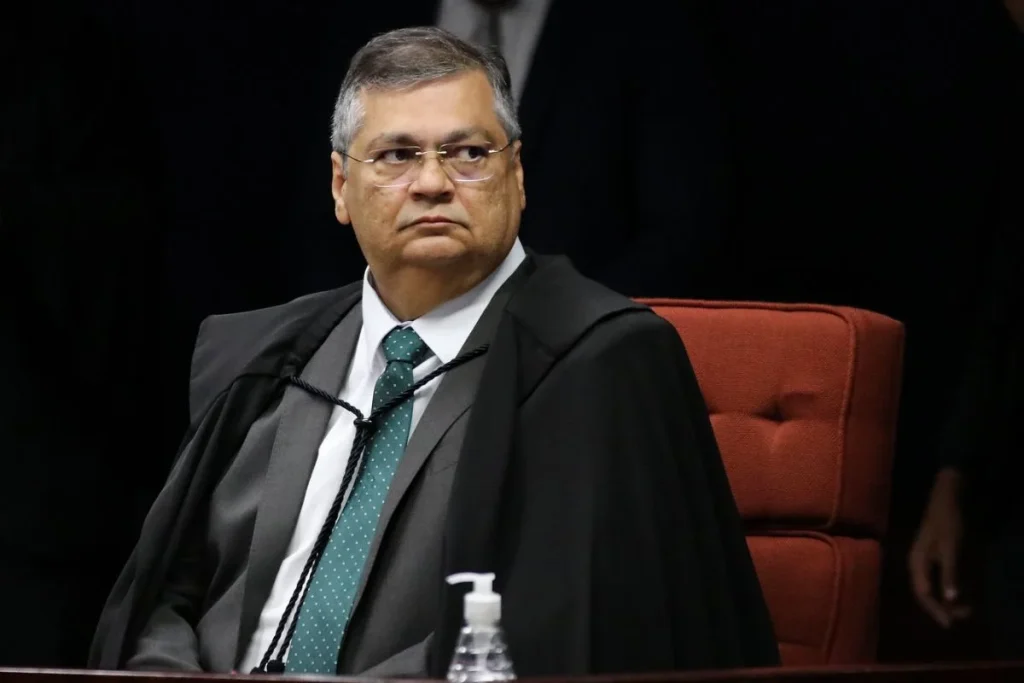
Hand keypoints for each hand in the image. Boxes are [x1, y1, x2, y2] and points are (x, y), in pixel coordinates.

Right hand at [908, 467, 971, 626]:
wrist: (948, 496)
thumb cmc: (947, 520)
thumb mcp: (951, 547)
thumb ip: (950, 573)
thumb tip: (950, 599)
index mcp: (916, 562)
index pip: (923, 593)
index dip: (936, 610)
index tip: (949, 624)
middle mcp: (918, 563)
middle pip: (927, 592)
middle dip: (943, 606)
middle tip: (962, 618)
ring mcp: (926, 559)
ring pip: (934, 586)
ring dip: (948, 598)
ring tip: (966, 609)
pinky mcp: (936, 555)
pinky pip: (940, 577)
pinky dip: (951, 587)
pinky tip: (963, 592)